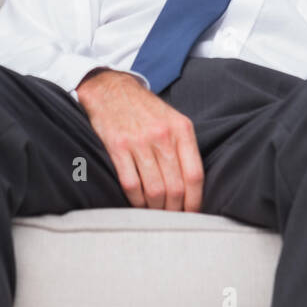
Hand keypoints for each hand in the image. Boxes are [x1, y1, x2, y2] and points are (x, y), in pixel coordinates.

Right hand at [75, 68, 203, 210]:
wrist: (111, 89)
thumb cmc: (144, 109)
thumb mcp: (173, 119)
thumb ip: (184, 148)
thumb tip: (192, 186)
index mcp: (181, 129)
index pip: (194, 175)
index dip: (195, 200)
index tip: (192, 213)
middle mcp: (162, 135)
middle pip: (175, 187)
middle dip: (175, 209)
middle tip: (172, 217)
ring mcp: (139, 141)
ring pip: (154, 189)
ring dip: (156, 209)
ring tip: (155, 213)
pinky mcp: (117, 146)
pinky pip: (131, 184)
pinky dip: (136, 200)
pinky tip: (138, 203)